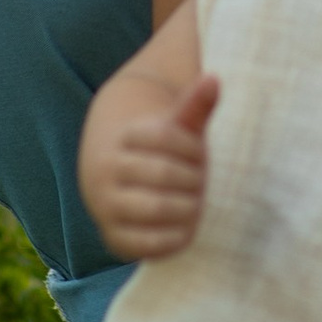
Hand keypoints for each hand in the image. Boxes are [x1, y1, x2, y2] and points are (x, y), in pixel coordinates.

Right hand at [87, 72, 220, 258]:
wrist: (120, 184)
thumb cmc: (161, 153)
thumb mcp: (177, 127)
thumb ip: (194, 106)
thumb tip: (213, 79)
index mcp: (123, 138)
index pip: (165, 135)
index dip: (193, 147)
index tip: (200, 152)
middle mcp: (107, 171)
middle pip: (163, 172)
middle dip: (193, 179)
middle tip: (202, 182)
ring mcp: (107, 206)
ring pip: (155, 207)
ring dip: (187, 207)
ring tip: (196, 202)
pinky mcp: (115, 238)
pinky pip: (147, 243)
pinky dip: (174, 236)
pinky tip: (186, 226)